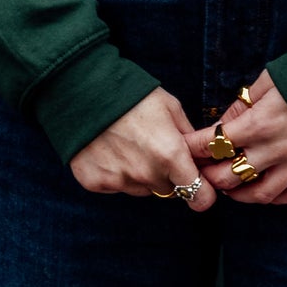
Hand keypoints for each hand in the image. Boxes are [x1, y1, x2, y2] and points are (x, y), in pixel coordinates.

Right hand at [69, 87, 217, 209]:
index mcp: (170, 155)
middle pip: (168, 191)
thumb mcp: (171, 108)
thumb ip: (189, 138)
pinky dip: (115, 173)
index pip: (199, 196)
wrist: (83, 90)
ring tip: (130, 146)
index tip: (201, 187)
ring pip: (142, 189)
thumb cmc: (132, 95)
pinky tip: (109, 151)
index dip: (202, 193)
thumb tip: (200, 156)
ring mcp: (119, 180)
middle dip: (168, 176)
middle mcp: (146, 174)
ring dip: (141, 176)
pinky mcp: (95, 182)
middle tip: (156, 150)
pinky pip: (115, 186)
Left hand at [195, 71, 286, 206]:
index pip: (214, 143)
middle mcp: (276, 148)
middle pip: (229, 177)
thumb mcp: (268, 81)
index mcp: (259, 123)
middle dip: (209, 177)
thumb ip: (242, 105)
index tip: (184, 149)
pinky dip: (274, 197)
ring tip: (230, 188)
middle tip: (202, 172)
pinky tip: (263, 190)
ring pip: (260, 194)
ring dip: (239, 195)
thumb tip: (224, 124)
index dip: (194, 148)